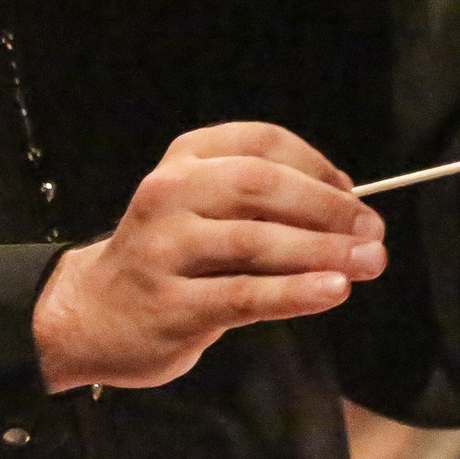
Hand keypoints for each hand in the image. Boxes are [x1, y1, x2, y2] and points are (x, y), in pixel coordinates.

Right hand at [33, 122, 384, 391]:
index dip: (317, 165)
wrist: (87, 315)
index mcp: (185, 160)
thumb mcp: (202, 210)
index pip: (262, 143)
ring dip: (323, 250)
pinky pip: (244, 294)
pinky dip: (296, 291)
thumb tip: (351, 216)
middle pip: (261, 185)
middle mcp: (169, 194)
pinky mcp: (170, 304)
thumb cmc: (168, 259)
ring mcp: (165, 249)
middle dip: (327, 207)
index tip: (354, 195)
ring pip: (256, 241)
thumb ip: (265, 206)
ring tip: (368, 262)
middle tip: (372, 231)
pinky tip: (333, 290)